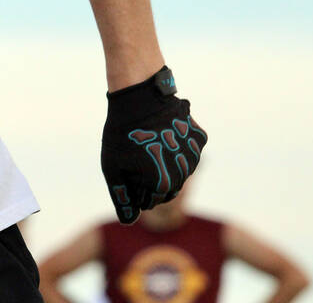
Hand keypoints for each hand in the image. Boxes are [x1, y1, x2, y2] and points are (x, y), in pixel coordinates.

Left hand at [100, 66, 205, 222]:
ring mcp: (195, 155)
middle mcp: (184, 173)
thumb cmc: (122, 133)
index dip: (133, 187)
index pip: (148, 202)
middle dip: (151, 178)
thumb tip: (129, 219)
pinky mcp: (199, 139)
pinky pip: (188, 151)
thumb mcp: (112, 167)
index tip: (126, 167)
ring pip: (179, 171)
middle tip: (137, 155)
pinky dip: (177, 146)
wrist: (139, 94)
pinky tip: (163, 132)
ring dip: (165, 163)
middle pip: (166, 190)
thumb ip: (122, 198)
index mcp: (161, 185)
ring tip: (149, 142)